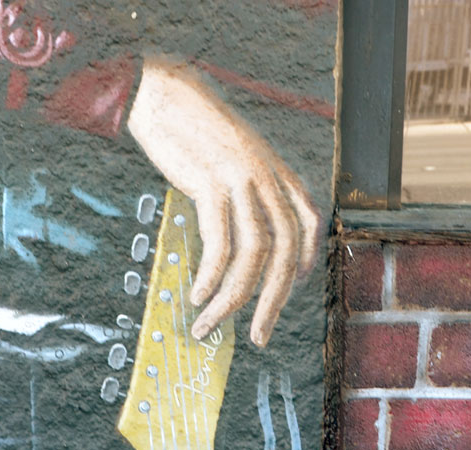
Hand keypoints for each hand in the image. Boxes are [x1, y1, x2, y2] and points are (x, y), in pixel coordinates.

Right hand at [126, 57, 319, 345]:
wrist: (161, 91)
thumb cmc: (193, 128)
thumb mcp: (237, 155)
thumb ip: (250, 190)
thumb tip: (243, 234)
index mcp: (279, 171)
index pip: (309, 223)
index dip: (304, 261)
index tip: (290, 289)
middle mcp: (269, 177)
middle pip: (286, 252)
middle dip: (273, 302)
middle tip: (258, 336)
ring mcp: (243, 181)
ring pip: (254, 255)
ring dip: (233, 300)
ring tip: (211, 324)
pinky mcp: (211, 184)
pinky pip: (219, 243)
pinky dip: (211, 276)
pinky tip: (199, 295)